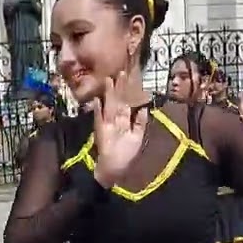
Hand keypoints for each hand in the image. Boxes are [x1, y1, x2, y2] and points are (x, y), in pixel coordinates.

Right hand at [90, 71, 148, 187]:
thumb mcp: (138, 137)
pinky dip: (97, 111)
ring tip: (108, 80)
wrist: (116, 169)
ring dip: (108, 94)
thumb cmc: (127, 154)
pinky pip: (99, 120)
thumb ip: (141, 123)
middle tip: (121, 72)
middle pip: (118, 101)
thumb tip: (144, 108)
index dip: (128, 91)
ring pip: (109, 106)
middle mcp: (116, 121)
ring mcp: (107, 125)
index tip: (129, 78)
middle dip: (119, 88)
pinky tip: (97, 101)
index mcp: (125, 121)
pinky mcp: (101, 132)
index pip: (127, 103)